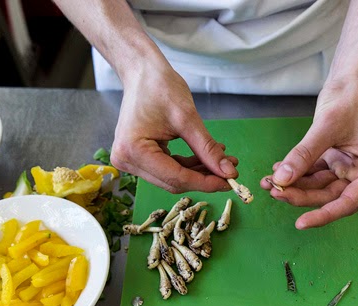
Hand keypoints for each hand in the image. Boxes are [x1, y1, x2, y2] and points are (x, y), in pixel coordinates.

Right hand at [110, 60, 237, 192]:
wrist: (142, 71)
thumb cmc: (159, 86)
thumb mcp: (187, 118)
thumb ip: (207, 148)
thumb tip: (227, 172)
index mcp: (133, 151)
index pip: (175, 177)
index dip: (205, 182)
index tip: (229, 182)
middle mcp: (126, 160)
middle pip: (173, 181)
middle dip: (203, 178)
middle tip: (230, 171)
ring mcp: (130, 160)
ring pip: (172, 177)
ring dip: (198, 172)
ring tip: (223, 161)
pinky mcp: (138, 157)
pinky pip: (167, 168)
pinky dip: (188, 165)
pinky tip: (206, 157)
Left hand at [261, 78, 357, 228]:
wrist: (350, 77)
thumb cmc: (350, 97)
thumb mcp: (326, 127)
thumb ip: (304, 155)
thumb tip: (282, 180)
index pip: (348, 202)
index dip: (324, 215)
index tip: (301, 223)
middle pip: (328, 196)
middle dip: (300, 195)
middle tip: (275, 190)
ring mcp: (347, 167)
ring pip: (317, 187)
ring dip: (294, 185)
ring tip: (269, 181)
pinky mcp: (333, 160)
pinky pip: (312, 173)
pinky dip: (296, 172)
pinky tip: (278, 169)